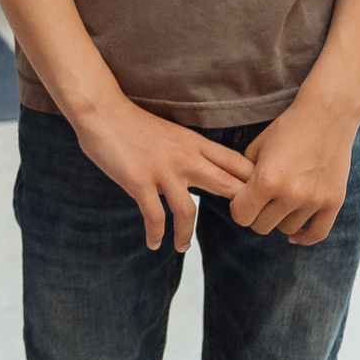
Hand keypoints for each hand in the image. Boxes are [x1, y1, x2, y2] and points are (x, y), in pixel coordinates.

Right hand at [69, 96, 252, 251]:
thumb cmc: (133, 123)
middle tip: (238, 226)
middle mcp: (185, 158)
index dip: (253, 182)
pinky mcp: (140, 183)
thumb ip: (190, 150)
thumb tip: (205, 169)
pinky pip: (154, 217)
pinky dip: (155, 234)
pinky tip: (153, 243)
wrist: (102, 112)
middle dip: (239, 208)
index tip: (257, 199)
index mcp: (195, 143)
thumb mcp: (172, 132)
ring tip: (182, 246)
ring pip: (188, 212)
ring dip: (186, 235)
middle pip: (226, 186)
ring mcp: (163, 171)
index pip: (236, 163)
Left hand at [228, 99, 357, 242]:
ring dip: (280, 219)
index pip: (241, 216)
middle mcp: (290, 194)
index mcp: (266, 180)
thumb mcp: (257, 147)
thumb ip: (244, 176)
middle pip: (261, 227)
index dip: (239, 207)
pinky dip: (304, 237)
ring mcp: (314, 200)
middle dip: (257, 214)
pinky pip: (317, 234)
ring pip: (286, 229)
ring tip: (282, 201)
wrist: (327, 114)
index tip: (244, 199)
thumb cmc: (289, 127)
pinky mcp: (334, 202)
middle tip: (262, 200)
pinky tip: (295, 234)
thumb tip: (237, 198)